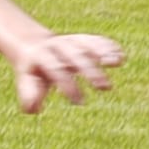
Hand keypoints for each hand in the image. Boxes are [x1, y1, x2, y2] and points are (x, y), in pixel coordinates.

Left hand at [9, 34, 124, 112]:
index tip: (80, 102)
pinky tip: (120, 56)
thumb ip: (30, 94)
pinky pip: (96, 40)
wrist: (34, 46)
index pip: (56, 70)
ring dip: (103, 52)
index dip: (68, 86)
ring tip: (117, 62)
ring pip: (87, 44)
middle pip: (75, 56)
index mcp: (41, 56)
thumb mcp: (28, 81)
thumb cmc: (35, 71)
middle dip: (91, 71)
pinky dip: (108, 47)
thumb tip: (33, 109)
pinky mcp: (82, 39)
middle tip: (105, 87)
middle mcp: (57, 45)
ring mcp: (70, 40)